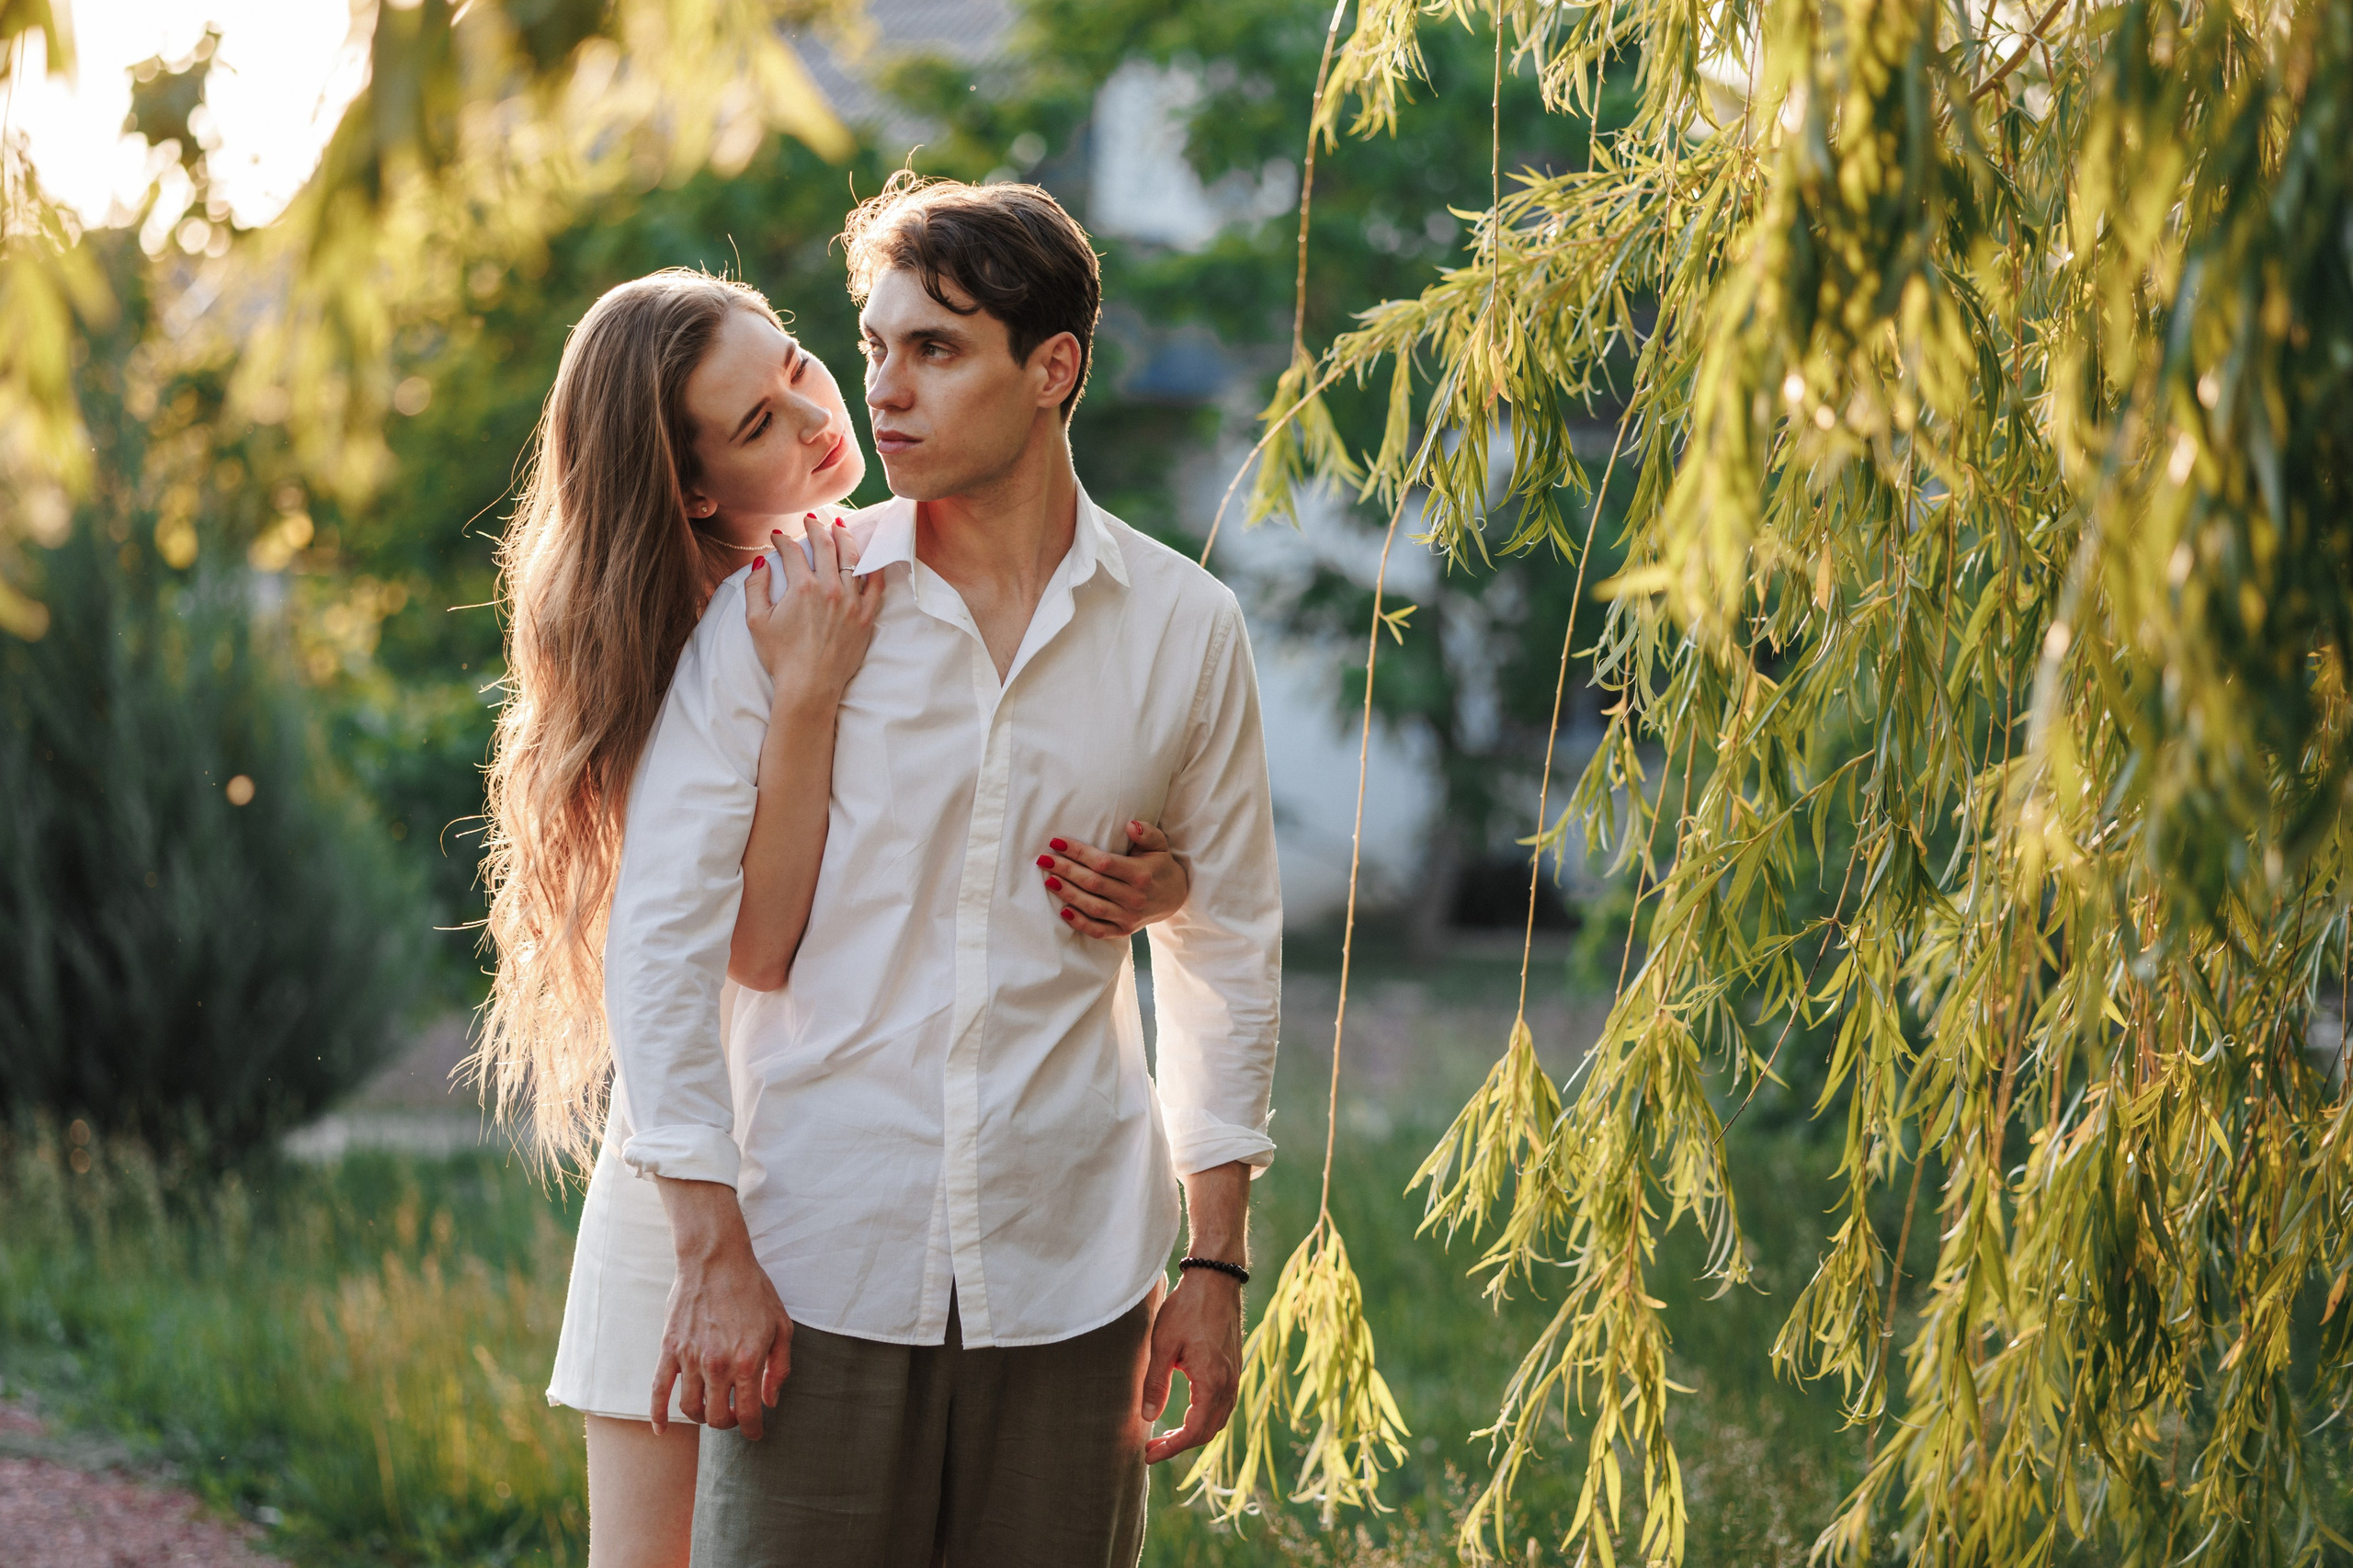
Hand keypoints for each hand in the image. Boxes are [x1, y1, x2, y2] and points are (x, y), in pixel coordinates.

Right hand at [650, 1179, 793, 1440]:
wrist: (717, 1259)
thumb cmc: (754, 1290)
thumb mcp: (782, 1326)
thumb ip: (779, 1368)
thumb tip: (770, 1401)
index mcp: (747, 1361)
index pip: (748, 1414)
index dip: (754, 1430)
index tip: (756, 1433)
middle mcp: (716, 1365)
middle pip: (717, 1417)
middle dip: (728, 1422)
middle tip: (734, 1414)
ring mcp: (689, 1358)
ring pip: (690, 1409)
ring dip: (702, 1416)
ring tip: (711, 1407)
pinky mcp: (669, 1349)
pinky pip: (658, 1390)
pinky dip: (657, 1414)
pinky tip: (661, 1429)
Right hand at [744, 515, 882, 708]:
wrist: (809, 687)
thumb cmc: (781, 657)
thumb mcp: (756, 621)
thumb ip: (755, 587)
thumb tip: (761, 562)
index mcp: (801, 588)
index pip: (792, 551)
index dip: (782, 540)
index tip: (777, 537)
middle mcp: (829, 589)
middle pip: (826, 546)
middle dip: (817, 528)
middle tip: (812, 520)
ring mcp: (851, 602)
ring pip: (852, 559)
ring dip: (845, 538)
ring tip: (840, 526)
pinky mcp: (866, 616)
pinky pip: (876, 585)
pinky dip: (874, 566)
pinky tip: (870, 555)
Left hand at [1037, 820, 1189, 939]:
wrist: (1175, 898)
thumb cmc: (1159, 866)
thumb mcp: (1159, 845)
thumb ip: (1147, 832)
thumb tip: (1130, 825)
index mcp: (1141, 875)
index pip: (1103, 863)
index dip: (1078, 853)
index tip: (1057, 842)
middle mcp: (1135, 898)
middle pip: (1093, 883)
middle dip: (1066, 870)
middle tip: (1044, 859)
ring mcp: (1129, 917)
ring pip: (1092, 906)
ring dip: (1067, 893)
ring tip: (1048, 880)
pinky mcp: (1123, 931)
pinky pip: (1098, 930)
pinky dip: (1080, 923)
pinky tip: (1063, 911)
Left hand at [1141, 1267, 1243, 1463]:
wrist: (1216, 1279)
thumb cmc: (1187, 1308)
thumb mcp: (1163, 1344)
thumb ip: (1155, 1383)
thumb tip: (1147, 1416)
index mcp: (1212, 1381)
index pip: (1195, 1431)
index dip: (1172, 1447)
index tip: (1150, 1454)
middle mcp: (1229, 1383)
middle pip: (1209, 1431)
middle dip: (1181, 1445)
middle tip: (1153, 1448)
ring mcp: (1235, 1375)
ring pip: (1219, 1419)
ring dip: (1194, 1433)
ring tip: (1168, 1436)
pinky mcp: (1234, 1367)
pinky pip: (1224, 1405)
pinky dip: (1206, 1418)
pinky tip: (1188, 1414)